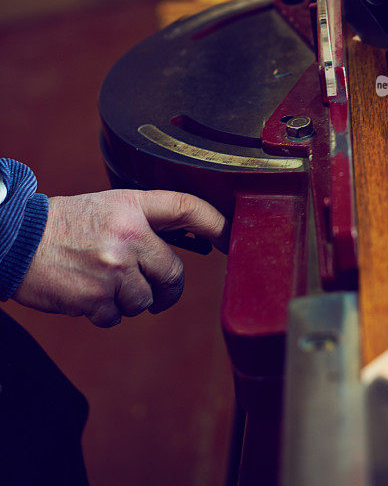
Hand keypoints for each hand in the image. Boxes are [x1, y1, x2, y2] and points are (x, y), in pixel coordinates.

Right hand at [14, 189, 226, 327]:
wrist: (18, 241)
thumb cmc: (67, 223)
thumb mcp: (110, 205)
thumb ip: (146, 220)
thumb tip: (182, 244)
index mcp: (132, 207)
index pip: (186, 208)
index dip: (215, 223)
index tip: (230, 236)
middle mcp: (128, 235)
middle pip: (173, 274)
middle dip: (166, 288)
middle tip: (153, 287)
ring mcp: (113, 268)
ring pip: (146, 301)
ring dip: (129, 300)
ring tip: (103, 281)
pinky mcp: (96, 298)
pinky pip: (118, 317)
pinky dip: (106, 313)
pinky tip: (88, 293)